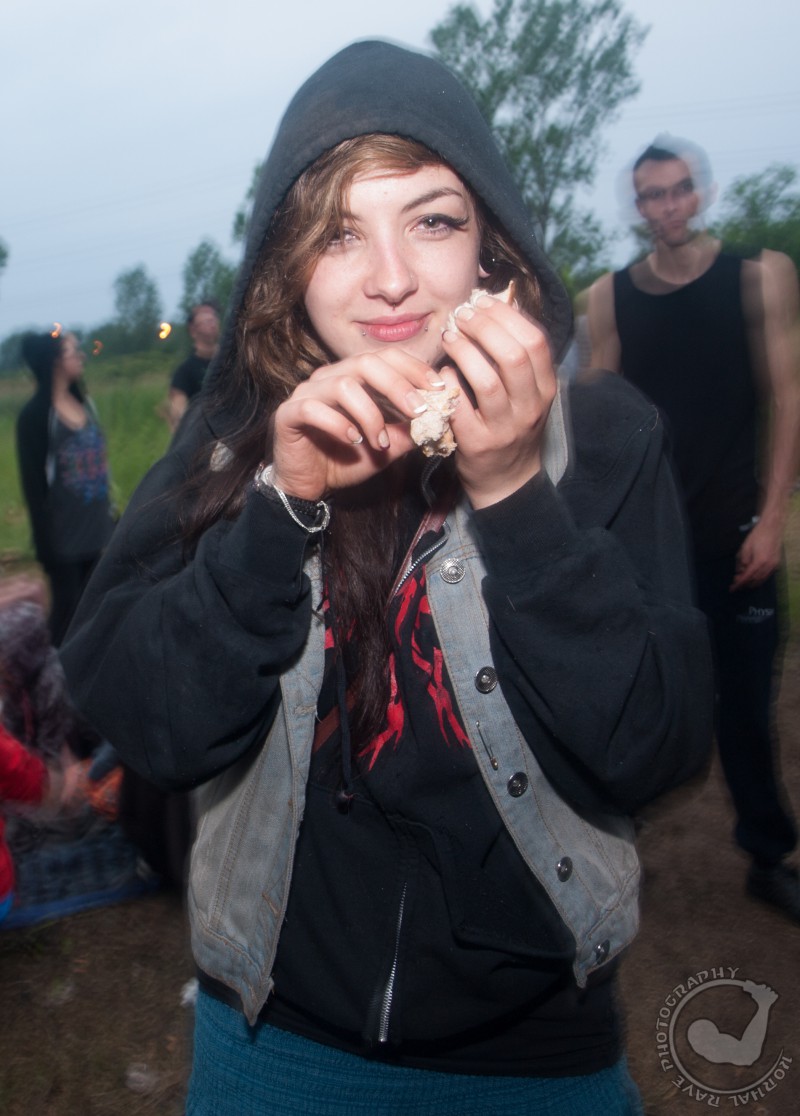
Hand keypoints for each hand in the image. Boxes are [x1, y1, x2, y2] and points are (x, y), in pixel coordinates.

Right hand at [271, 350, 442, 500]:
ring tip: (380, 442)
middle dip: (397, 386)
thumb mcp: (386, 448)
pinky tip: (353, 442)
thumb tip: (440, 419)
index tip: (439, 388)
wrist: (308, 486)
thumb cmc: (346, 461)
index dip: (414, 368)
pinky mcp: (288, 414)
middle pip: (365, 363)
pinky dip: (338, 424)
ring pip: (342, 385)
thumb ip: (408, 432)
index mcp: (353, 376)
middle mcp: (329, 377)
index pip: (386, 357)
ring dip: (369, 414)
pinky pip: (313, 408)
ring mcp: (306, 393)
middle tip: (418, 411)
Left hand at [441, 292, 555, 507]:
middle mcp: (530, 408)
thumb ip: (516, 356)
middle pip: (513, 356)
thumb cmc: (512, 425)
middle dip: (483, 328)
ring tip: (449, 338)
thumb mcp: (527, 393)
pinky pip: (460, 408)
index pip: (535, 341)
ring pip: (486, 381)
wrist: (507, 479)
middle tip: (461, 317)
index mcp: (546, 389)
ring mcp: (504, 428)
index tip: (482, 303)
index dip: (507, 316)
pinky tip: (441, 373)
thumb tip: (497, 306)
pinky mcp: (477, 444)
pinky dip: (448, 384)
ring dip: (464, 352)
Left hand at [730, 518, 781, 590]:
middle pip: (754, 581)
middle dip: (744, 584)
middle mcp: (768, 566)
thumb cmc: (756, 536)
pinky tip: (753, 578)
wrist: (771, 528)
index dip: (739, 584)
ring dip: (751, 582)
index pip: (747, 577)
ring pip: (761, 580)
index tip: (732, 589)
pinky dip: (759, 579)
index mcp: (759, 562)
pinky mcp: (776, 564)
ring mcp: (774, 566)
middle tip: (735, 583)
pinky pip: (767, 576)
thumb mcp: (744, 549)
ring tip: (743, 581)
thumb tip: (739, 573)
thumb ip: (742, 563)